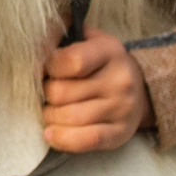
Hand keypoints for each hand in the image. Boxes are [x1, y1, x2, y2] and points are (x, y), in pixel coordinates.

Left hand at [41, 29, 148, 152]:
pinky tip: (50, 133)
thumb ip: (62, 34)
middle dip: (46, 94)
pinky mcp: (119, 134)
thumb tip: (34, 37)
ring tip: (51, 110)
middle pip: (62, 93)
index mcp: (110, 52)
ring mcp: (121, 109)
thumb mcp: (89, 40)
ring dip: (50, 116)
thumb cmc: (103, 64)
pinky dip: (62, 139)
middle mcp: (119, 81)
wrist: (141, 90)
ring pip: (69, 117)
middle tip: (47, 93)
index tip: (45, 70)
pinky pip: (86, 140)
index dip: (49, 67)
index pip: (71, 61)